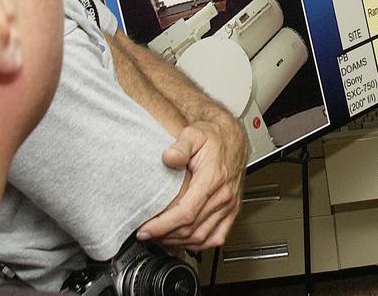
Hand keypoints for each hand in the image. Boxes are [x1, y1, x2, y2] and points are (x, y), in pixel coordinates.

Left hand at [136, 116, 246, 249]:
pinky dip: (199, 244)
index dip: (162, 226)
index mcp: (213, 179)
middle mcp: (223, 195)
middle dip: (164, 235)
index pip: (185, 213)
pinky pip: (216, 237)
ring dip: (178, 241)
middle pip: (191, 229)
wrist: (232, 137)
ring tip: (160, 237)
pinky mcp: (232, 210)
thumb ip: (181, 146)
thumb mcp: (194, 134)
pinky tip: (184, 240)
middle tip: (146, 233)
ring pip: (201, 237)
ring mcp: (228, 205)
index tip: (145, 230)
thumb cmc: (213, 137)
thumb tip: (169, 157)